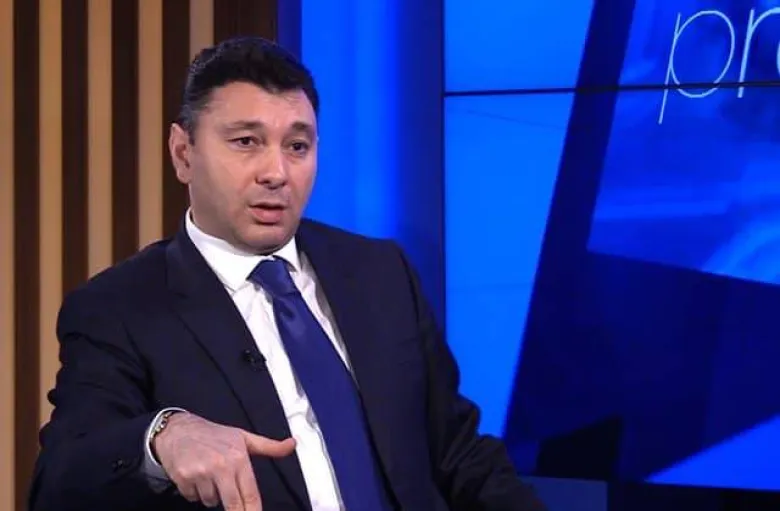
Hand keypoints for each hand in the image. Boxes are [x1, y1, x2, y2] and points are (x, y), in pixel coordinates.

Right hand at [153, 412, 295, 509]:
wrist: (178, 429)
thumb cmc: (215, 435)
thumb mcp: (243, 437)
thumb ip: (269, 447)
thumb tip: (293, 444)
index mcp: (238, 458)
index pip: (251, 494)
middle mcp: (221, 466)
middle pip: (233, 504)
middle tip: (237, 509)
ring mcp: (201, 473)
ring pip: (211, 502)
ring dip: (211, 495)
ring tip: (208, 476)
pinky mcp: (183, 478)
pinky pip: (193, 498)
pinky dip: (194, 492)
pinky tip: (194, 476)